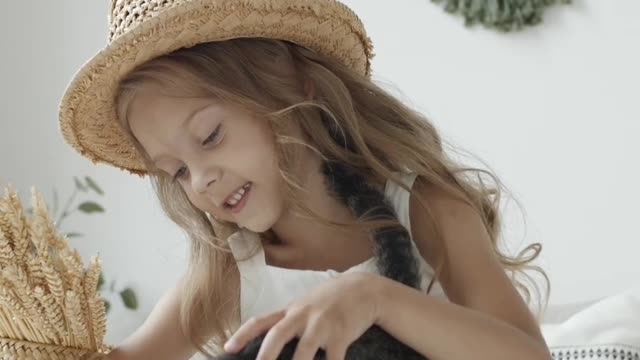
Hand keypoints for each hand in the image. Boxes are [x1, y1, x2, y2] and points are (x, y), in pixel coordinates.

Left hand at [224, 272, 383, 359]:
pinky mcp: (342, 333)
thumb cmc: (329, 301)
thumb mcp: (305, 305)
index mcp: (290, 311)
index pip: (260, 321)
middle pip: (278, 334)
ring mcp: (322, 324)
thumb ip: (287, 321)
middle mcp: (303, 315)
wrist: (363, 288)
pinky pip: (333, 359)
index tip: (227, 349)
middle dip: (265, 356)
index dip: (242, 335)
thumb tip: (267, 343)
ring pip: (304, 349)